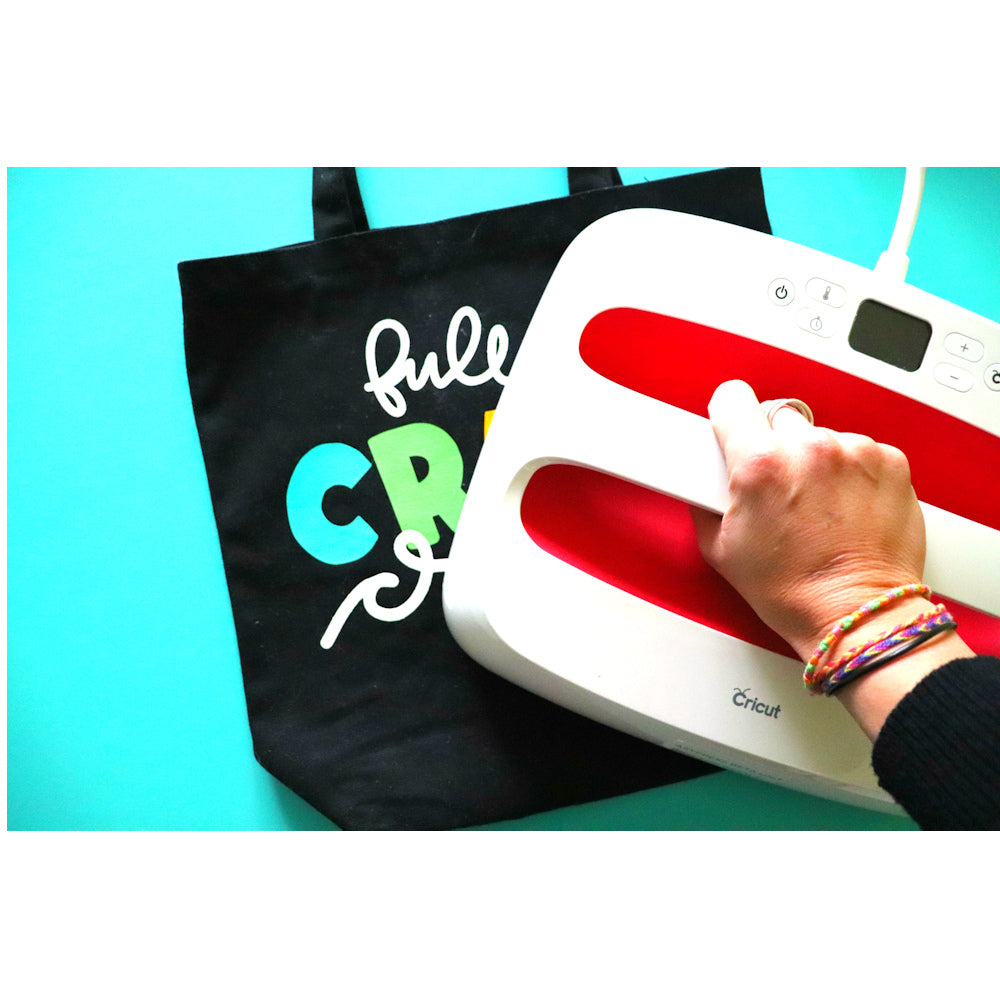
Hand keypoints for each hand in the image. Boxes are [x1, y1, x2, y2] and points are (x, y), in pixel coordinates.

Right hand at [690, 380, 927, 660]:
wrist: (856, 615)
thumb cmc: (793, 590)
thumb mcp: (720, 549)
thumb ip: (705, 501)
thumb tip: (703, 481)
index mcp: (760, 463)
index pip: (732, 398)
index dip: (728, 414)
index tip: (732, 424)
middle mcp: (808, 449)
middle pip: (778, 416)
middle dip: (773, 445)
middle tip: (777, 486)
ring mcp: (853, 453)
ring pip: (821, 436)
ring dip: (815, 460)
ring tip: (817, 506)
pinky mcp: (889, 462)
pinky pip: (859, 451)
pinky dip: (852, 473)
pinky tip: (846, 507)